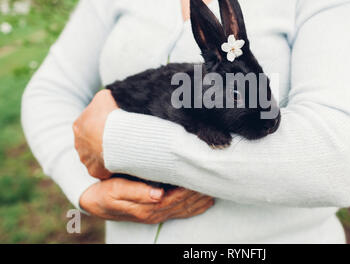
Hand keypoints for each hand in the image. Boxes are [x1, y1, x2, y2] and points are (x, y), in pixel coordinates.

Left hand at [73, 89, 117, 178]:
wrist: (117, 138)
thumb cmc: (111, 116)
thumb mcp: (104, 96)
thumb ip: (102, 98)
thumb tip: (107, 98)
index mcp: (78, 125)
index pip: (90, 123)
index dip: (103, 123)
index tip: (115, 124)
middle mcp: (78, 143)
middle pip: (92, 141)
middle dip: (103, 140)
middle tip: (119, 137)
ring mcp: (85, 158)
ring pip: (97, 156)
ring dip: (107, 153)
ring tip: (122, 149)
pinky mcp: (94, 170)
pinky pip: (103, 169)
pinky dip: (111, 166)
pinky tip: (122, 161)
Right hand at [80, 178, 214, 222]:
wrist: (93, 201)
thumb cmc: (104, 193)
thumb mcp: (115, 190)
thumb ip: (136, 192)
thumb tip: (157, 194)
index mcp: (149, 207)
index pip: (177, 198)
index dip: (191, 189)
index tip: (202, 177)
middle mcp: (156, 212)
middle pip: (185, 204)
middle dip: (200, 193)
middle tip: (214, 180)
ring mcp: (157, 213)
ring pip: (185, 208)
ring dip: (200, 200)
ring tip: (214, 188)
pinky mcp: (157, 211)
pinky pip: (181, 211)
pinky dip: (195, 207)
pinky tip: (205, 201)